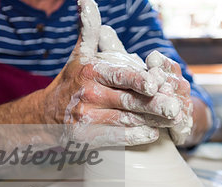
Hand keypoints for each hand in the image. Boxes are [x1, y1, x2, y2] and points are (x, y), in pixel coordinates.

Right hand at [40, 0, 183, 146]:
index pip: (118, 75)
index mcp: (90, 71)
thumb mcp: (81, 54)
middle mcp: (87, 94)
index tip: (155, 82)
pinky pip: (115, 137)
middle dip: (153, 104)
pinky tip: (153, 134)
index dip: (138, 79)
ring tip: (173, 120)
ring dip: (151, 121)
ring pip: (126, 119)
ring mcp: (85, 118)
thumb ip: (90, 30)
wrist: (47, 113)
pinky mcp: (86, 137)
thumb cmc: (73, 80)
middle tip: (174, 107)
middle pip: (127, 100)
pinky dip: (135, 136)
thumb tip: (87, 0)